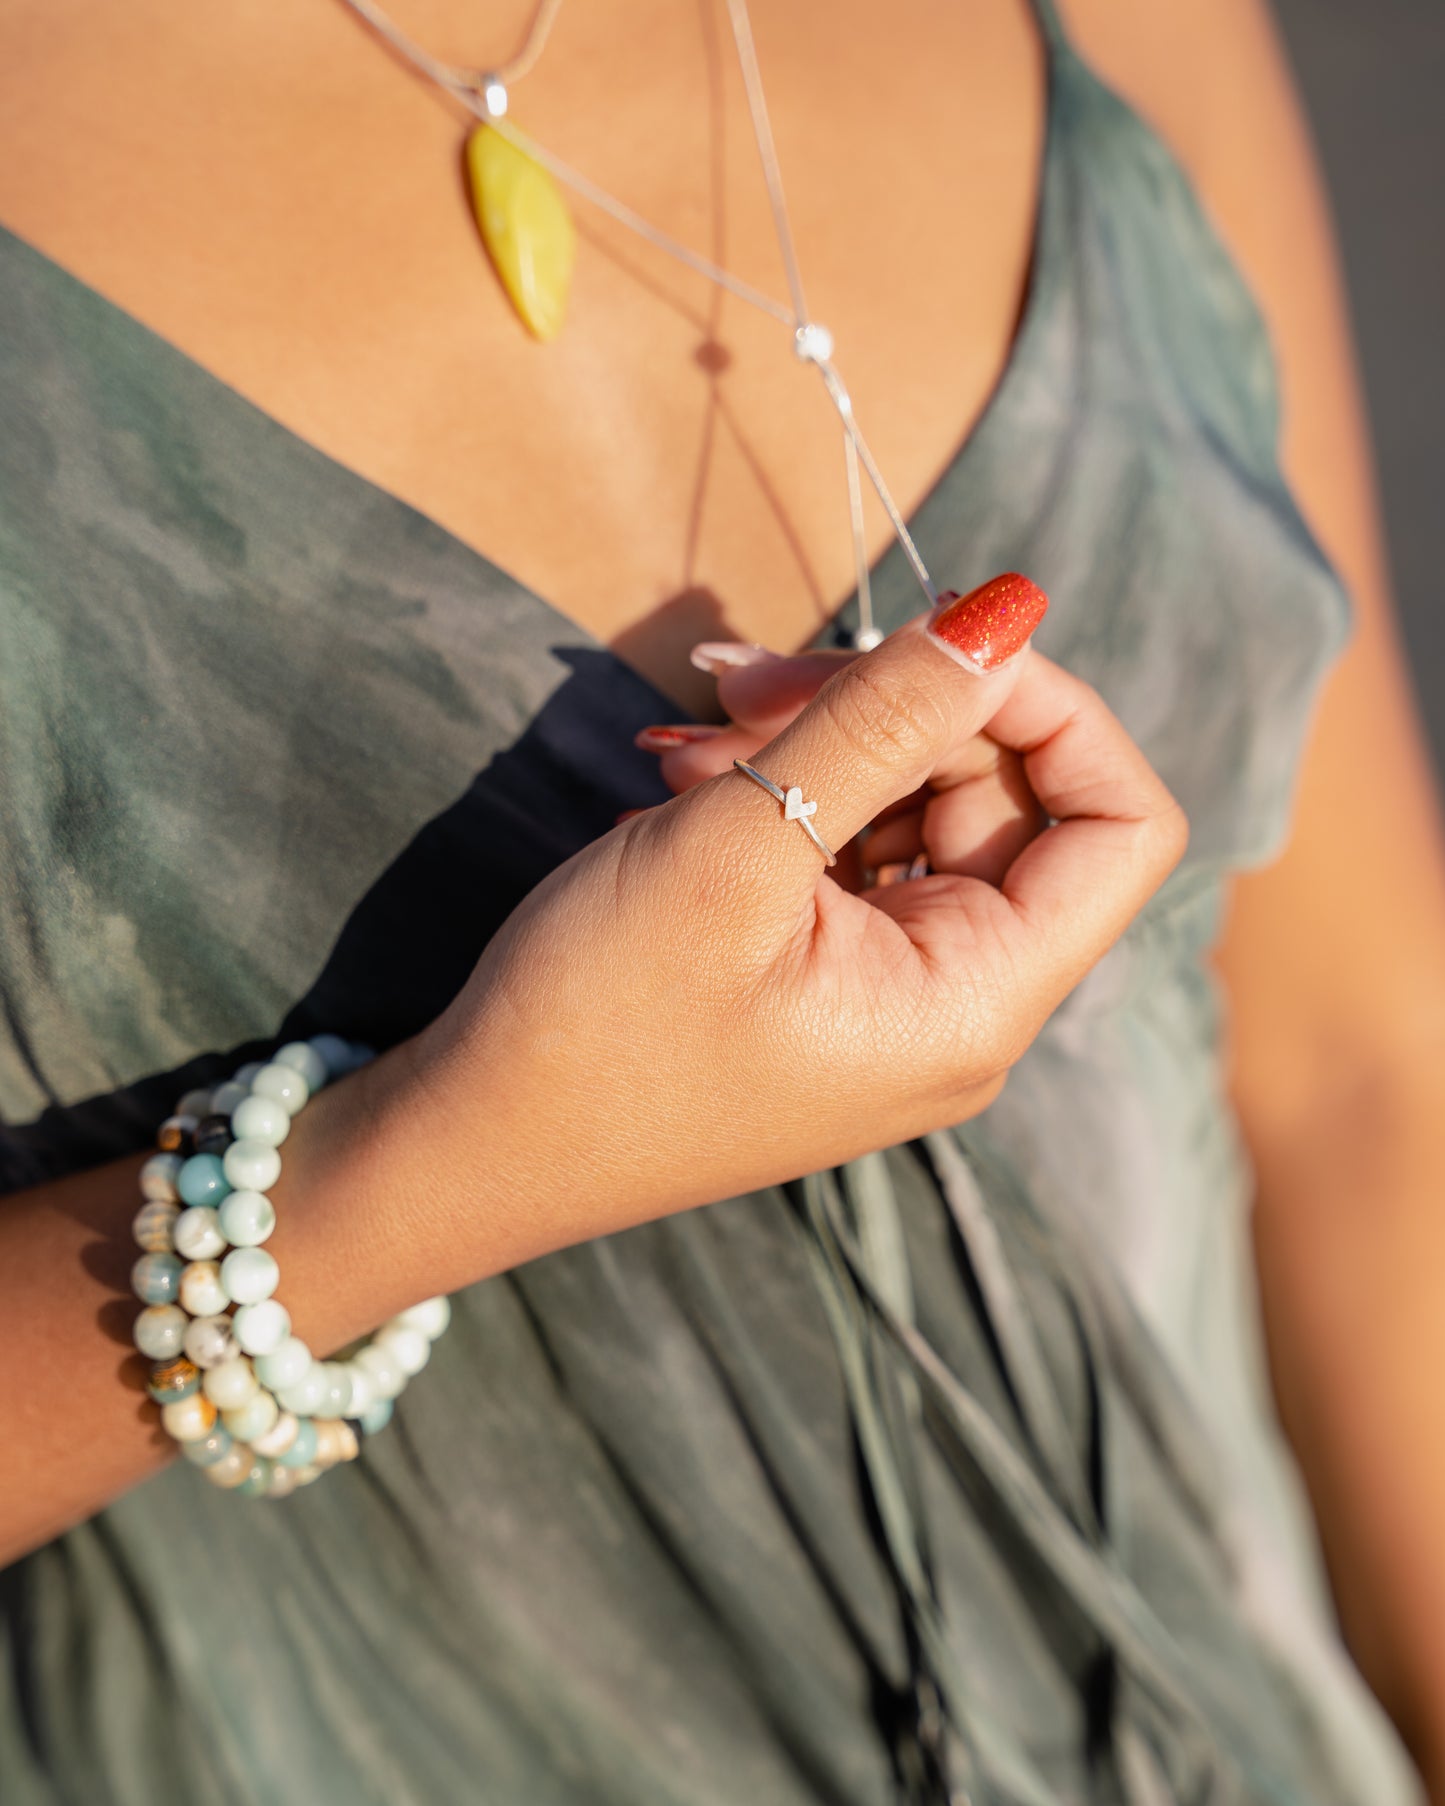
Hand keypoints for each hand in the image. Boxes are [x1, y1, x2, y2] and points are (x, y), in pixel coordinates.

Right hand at [427, 584, 1186, 1256]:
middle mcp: (958, 1004)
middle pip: (1003, 796)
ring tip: (694, 735)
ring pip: (914, 808)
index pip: (1122, 825)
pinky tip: (690, 775)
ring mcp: (890, 993)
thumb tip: (1008, 609)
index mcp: (976, 999)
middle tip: (747, 681)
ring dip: (821, 740)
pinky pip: (849, 849)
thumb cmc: (596, 1022)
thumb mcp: (737, 847)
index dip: (1055, 709)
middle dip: (895, 706)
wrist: (472, 1145)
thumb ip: (877, 719)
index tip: (940, 641)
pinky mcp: (824, 978)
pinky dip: (785, 790)